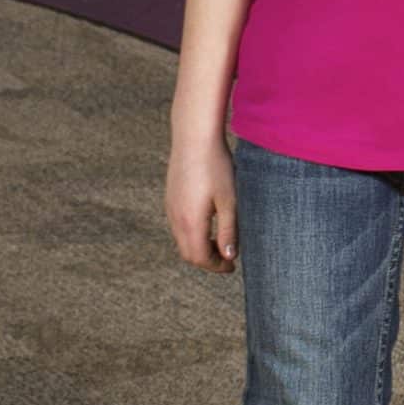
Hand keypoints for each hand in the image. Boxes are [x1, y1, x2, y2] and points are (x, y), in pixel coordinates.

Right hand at [166, 135, 238, 271]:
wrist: (195, 137)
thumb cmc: (216, 167)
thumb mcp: (229, 200)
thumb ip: (228, 231)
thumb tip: (229, 257)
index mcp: (190, 222)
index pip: (199, 258)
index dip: (216, 266)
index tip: (232, 267)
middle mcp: (176, 218)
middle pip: (188, 253)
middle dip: (207, 260)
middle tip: (227, 258)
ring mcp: (170, 207)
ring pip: (182, 240)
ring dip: (199, 247)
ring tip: (220, 241)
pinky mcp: (171, 197)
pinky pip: (178, 225)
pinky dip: (192, 233)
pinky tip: (208, 222)